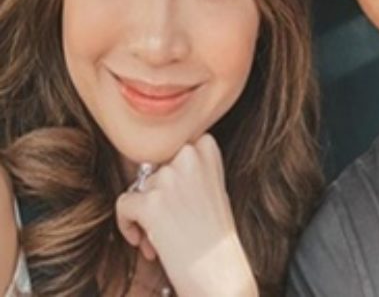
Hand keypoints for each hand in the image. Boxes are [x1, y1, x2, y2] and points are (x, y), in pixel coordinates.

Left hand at [115, 134, 257, 296]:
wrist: (218, 270)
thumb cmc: (215, 234)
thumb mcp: (213, 187)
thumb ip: (190, 168)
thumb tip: (155, 165)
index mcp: (207, 150)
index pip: (177, 145)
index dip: (176, 173)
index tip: (183, 197)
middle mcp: (188, 157)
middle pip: (154, 169)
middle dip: (157, 195)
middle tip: (173, 219)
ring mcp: (168, 179)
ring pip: (138, 188)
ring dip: (145, 213)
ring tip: (164, 236)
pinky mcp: (149, 203)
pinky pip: (123, 205)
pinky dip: (127, 226)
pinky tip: (145, 242)